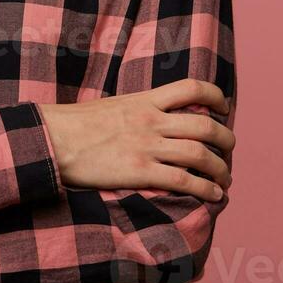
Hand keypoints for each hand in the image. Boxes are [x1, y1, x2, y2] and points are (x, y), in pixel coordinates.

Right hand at [37, 79, 233, 200]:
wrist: (52, 139)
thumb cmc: (76, 125)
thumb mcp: (113, 106)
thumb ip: (137, 110)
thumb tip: (154, 118)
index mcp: (144, 100)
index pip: (191, 88)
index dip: (215, 97)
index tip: (224, 108)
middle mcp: (151, 120)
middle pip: (204, 125)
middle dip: (226, 139)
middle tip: (229, 149)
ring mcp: (146, 145)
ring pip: (200, 154)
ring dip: (221, 169)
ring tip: (225, 179)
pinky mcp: (140, 171)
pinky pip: (183, 180)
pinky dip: (205, 188)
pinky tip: (213, 195)